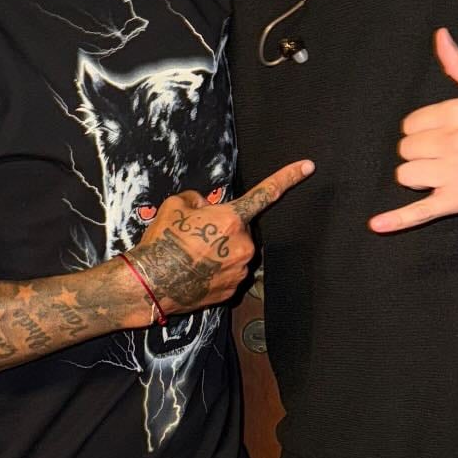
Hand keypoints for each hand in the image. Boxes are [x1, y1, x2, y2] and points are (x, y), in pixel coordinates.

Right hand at [131, 158, 313, 313]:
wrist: (149, 283)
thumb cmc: (162, 242)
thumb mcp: (175, 205)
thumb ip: (199, 200)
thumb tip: (207, 208)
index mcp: (232, 219)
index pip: (266, 193)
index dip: (288, 177)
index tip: (308, 167)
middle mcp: (243, 245)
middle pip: (242, 230)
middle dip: (226, 229)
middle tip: (197, 236)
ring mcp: (239, 270)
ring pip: (237, 253)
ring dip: (221, 251)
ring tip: (193, 256)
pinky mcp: (232, 291)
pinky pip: (230, 274)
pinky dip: (216, 272)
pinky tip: (196, 272)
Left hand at [369, 29, 457, 232]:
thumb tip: (440, 37)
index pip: (411, 124)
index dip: (423, 132)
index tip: (443, 137)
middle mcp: (456, 140)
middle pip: (406, 149)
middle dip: (421, 154)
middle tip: (446, 157)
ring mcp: (457, 171)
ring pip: (407, 175)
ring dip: (420, 178)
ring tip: (442, 176)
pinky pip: (420, 210)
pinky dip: (398, 220)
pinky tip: (378, 224)